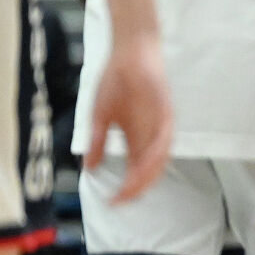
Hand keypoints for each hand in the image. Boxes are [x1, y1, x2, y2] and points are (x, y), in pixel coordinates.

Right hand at [85, 30, 172, 202]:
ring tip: (131, 190)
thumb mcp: (99, 116)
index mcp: (138, 137)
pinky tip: (144, 166)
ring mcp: (161, 125)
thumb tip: (89, 168)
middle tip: (122, 201)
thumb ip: (97, 142)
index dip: (126, 187)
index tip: (112, 201)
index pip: (136, 169)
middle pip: (150, 169)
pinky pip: (164, 138)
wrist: (129, 52)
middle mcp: (152, 135)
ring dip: (146, 176)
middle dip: (136, 188)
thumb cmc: (115, 81)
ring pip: (159, 158)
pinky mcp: (166, 113)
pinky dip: (155, 154)